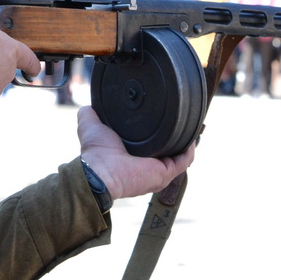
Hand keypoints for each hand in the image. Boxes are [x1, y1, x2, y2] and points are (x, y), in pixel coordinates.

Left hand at [76, 106, 194, 199]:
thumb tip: (88, 106)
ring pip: (179, 155)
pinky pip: (184, 161)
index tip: (163, 118)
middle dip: (176, 136)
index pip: (150, 143)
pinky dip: (189, 149)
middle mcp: (146, 164)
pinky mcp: (165, 173)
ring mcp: (158, 170)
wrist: (100, 170)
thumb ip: (90, 115)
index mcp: (133, 155)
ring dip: (186, 141)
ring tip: (191, 125)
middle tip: (182, 120)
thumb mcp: (92, 127)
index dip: (157, 132)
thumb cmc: (96, 152)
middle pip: (168, 149)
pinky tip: (192, 136)